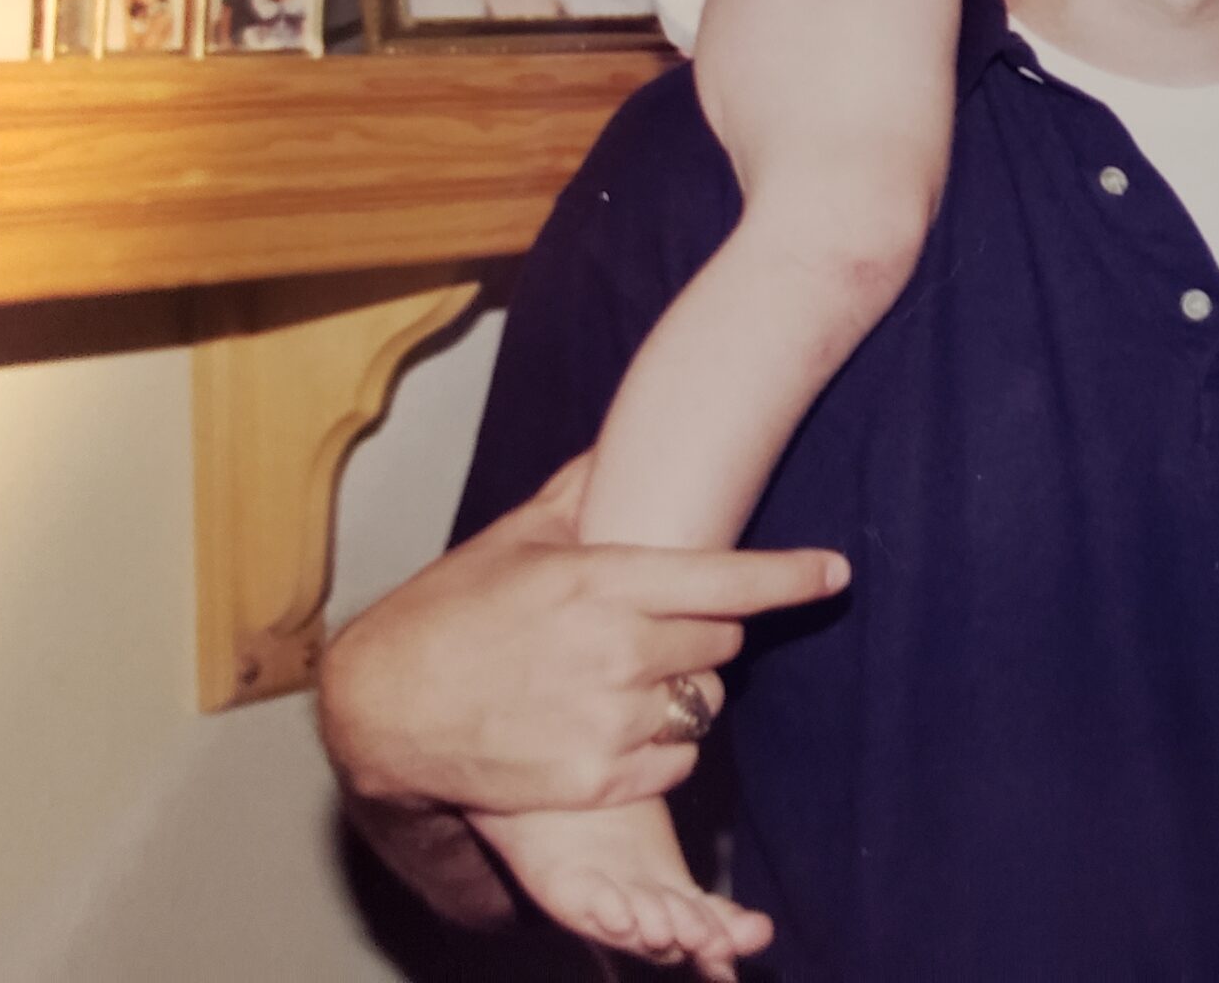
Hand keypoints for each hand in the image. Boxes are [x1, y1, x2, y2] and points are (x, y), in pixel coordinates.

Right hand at [317, 454, 850, 818]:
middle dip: (706, 631)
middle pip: (722, 640)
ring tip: (627, 680)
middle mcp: (614, 650)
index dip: (791, 576)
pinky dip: (663, 745)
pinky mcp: (594, 780)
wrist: (384, 707)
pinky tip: (618, 726)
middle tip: (660, 629)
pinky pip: (675, 760)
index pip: (727, 578)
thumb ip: (582, 490)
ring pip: (703, 703)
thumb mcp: (516, 538)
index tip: (834, 571)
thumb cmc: (451, 611)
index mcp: (601, 582)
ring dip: (682, 691)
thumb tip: (625, 439)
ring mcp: (607, 720)